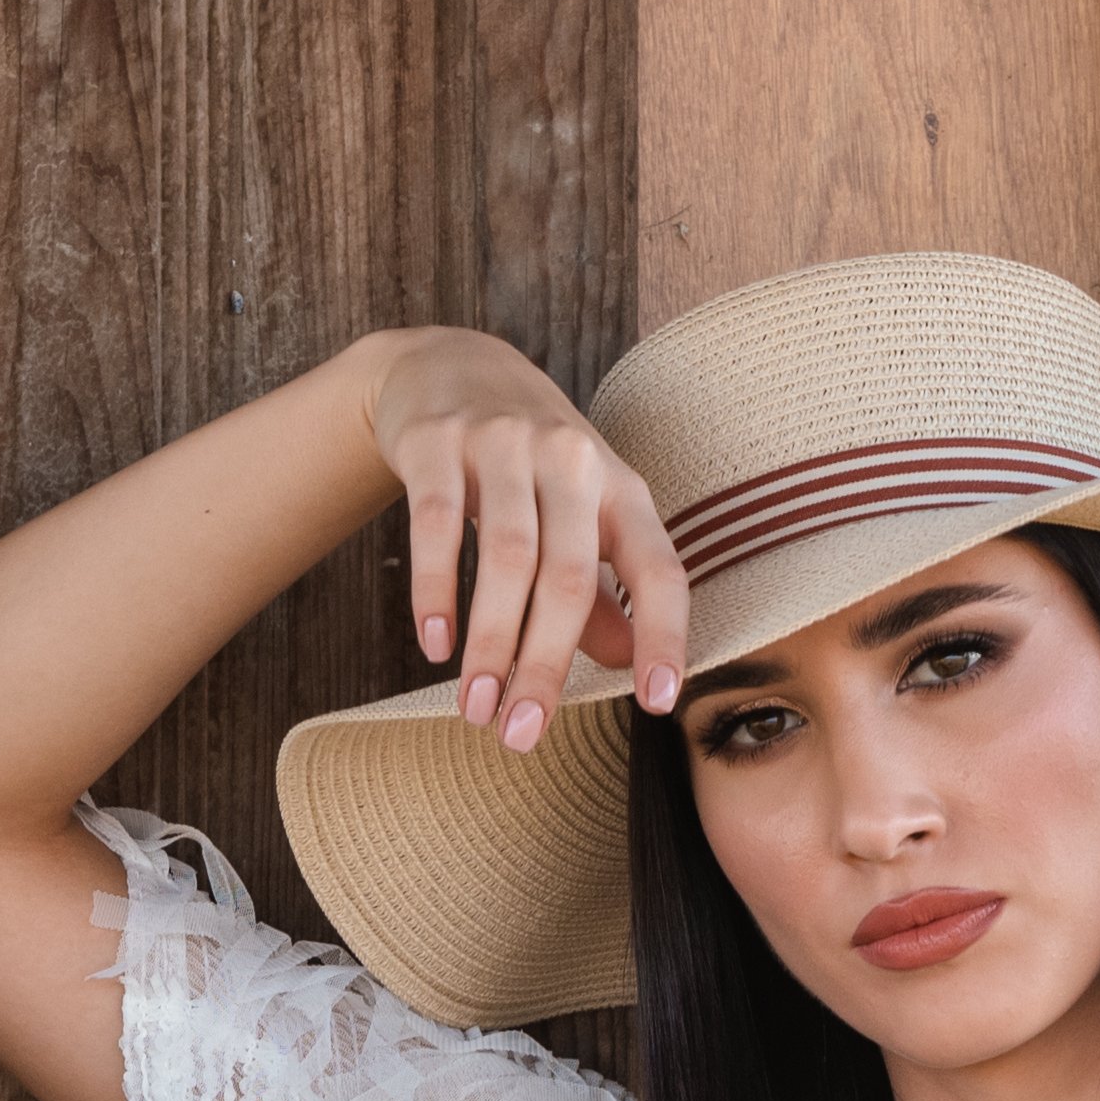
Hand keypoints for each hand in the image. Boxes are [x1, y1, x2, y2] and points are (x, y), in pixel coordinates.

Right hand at [360, 330, 686, 755]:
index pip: (658, 569)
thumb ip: (601, 591)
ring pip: (506, 558)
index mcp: (619, 488)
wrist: (449, 365)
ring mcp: (503, 443)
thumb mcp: (577, 516)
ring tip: (474, 709)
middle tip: (521, 735)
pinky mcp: (438, 440)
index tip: (658, 703)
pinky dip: (436, 592)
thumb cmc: (527, 462)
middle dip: (544, 666)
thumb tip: (625, 663)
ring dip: (490, 644)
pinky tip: (435, 645)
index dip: (665, 635)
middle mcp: (571, 459)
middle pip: (568, 578)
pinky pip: (436, 525)